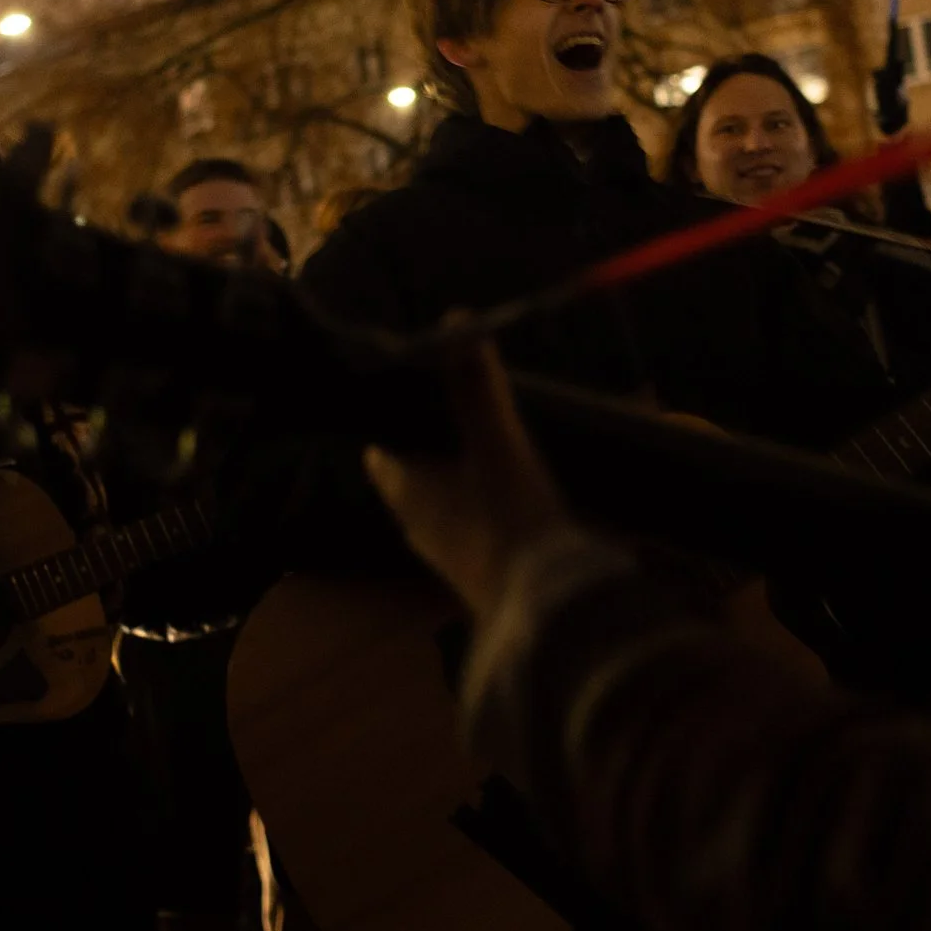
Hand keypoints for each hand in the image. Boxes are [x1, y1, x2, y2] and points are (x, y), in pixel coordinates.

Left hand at [364, 335, 570, 614]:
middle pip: (414, 477)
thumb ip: (475, 386)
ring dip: (462, 478)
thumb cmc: (508, 518)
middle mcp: (419, 526)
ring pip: (446, 504)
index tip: (411, 393)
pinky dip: (489, 506)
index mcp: (407, 492)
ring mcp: (452, 555)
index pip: (380, 452)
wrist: (550, 608)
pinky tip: (519, 491)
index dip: (391, 421)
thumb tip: (455, 321)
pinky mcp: (485, 574)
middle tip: (459, 410)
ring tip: (491, 442)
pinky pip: (478, 528)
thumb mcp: (497, 442)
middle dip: (432, 445)